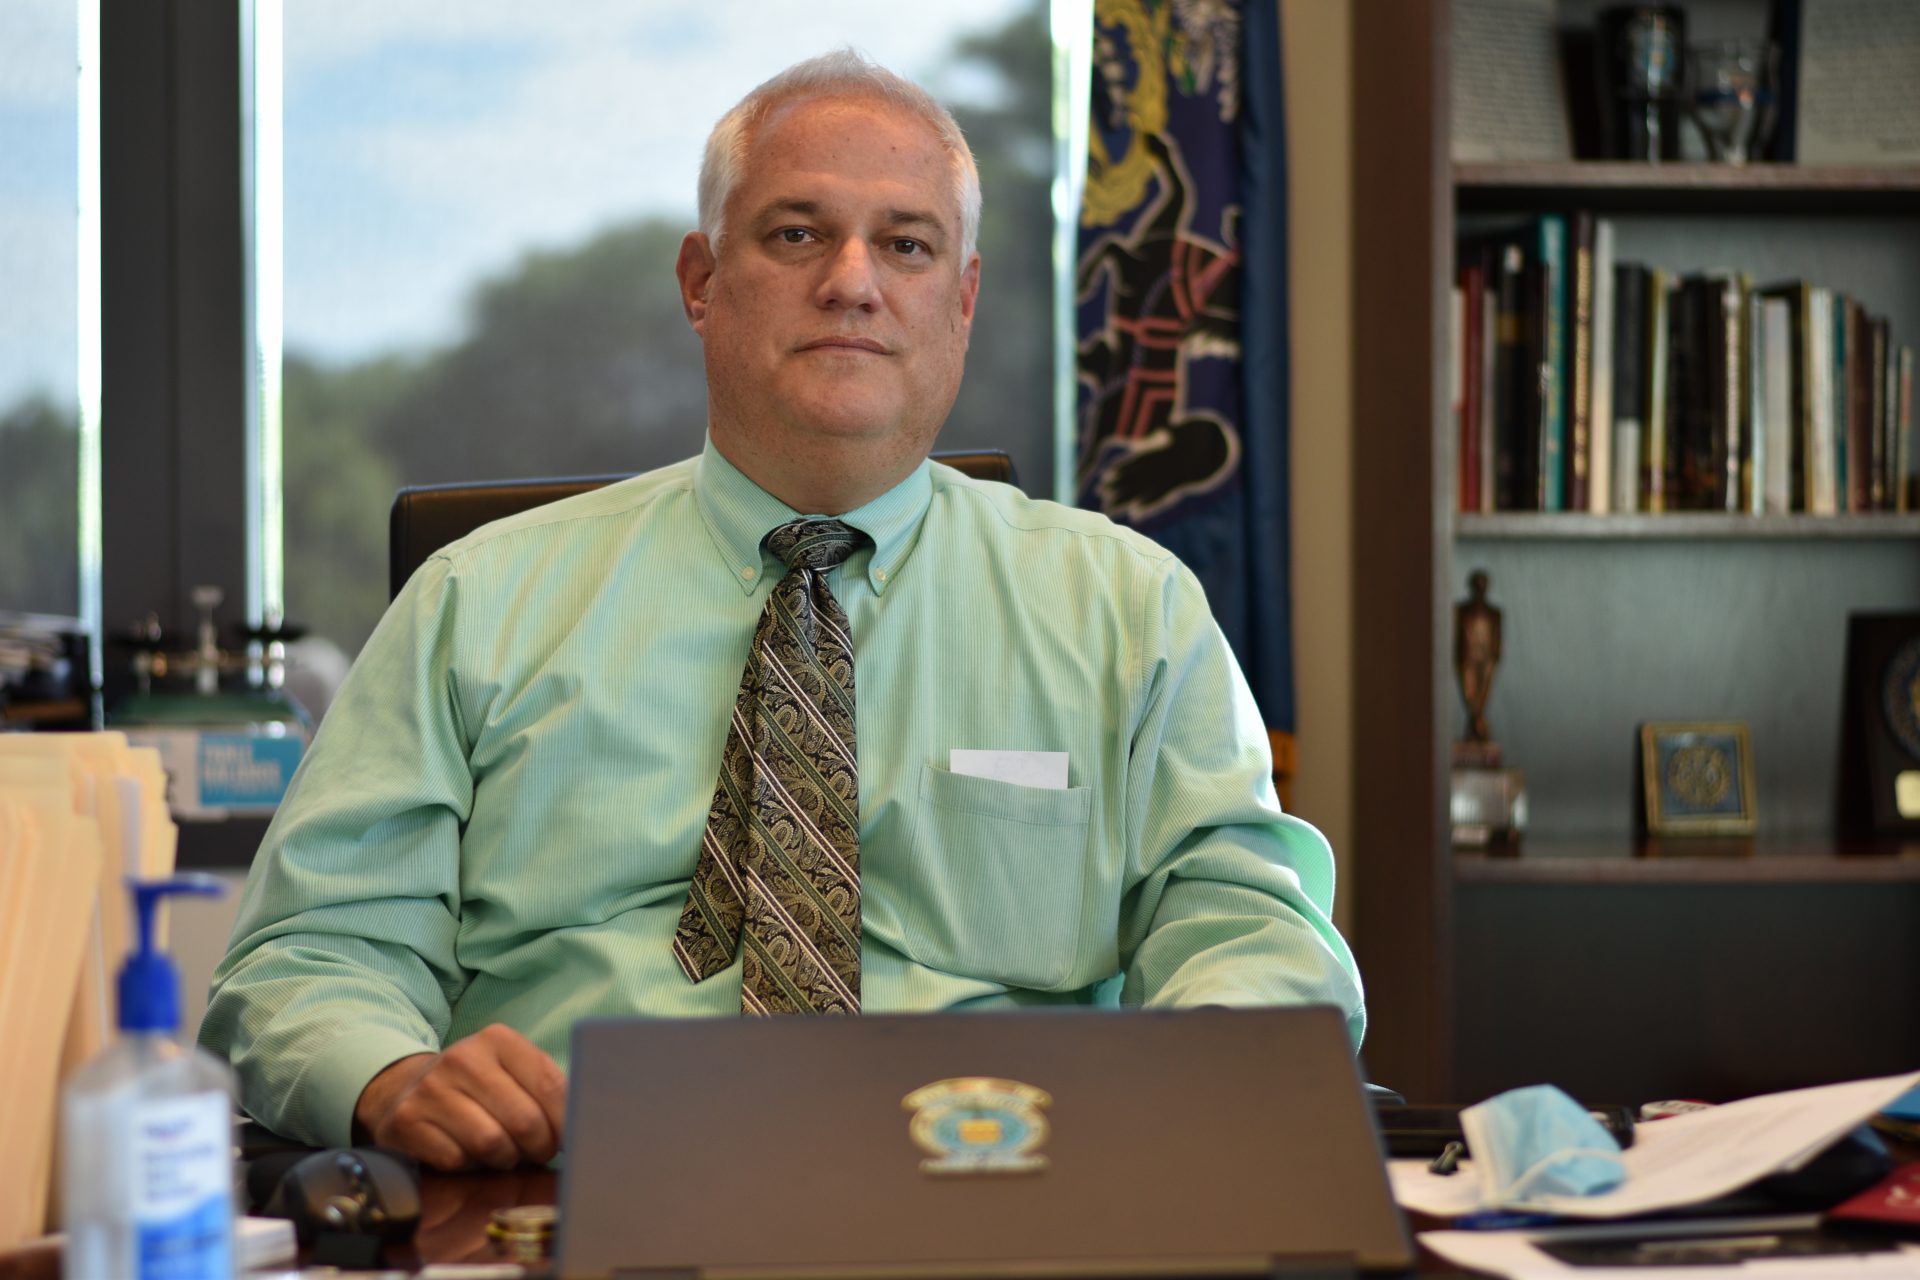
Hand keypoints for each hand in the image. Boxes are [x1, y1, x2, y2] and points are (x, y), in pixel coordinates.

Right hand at [352, 1024, 567, 1171]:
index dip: (567, 1121)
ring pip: (492, 1144)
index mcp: (497, 1040)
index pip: (549, 1084)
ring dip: (505, 1158)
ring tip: (505, 1152)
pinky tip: (467, 1153)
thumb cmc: (476, 1086)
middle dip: (540, 1146)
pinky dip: (470, 1166)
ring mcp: (431, 1090)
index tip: (572, 1140)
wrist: (402, 1089)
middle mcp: (462, 1058)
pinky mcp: (407, 1122)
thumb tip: (585, 1122)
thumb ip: (546, 1089)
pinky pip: (457, 1161)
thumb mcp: (511, 1071)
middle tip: (539, 1152)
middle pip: (524, 1120)